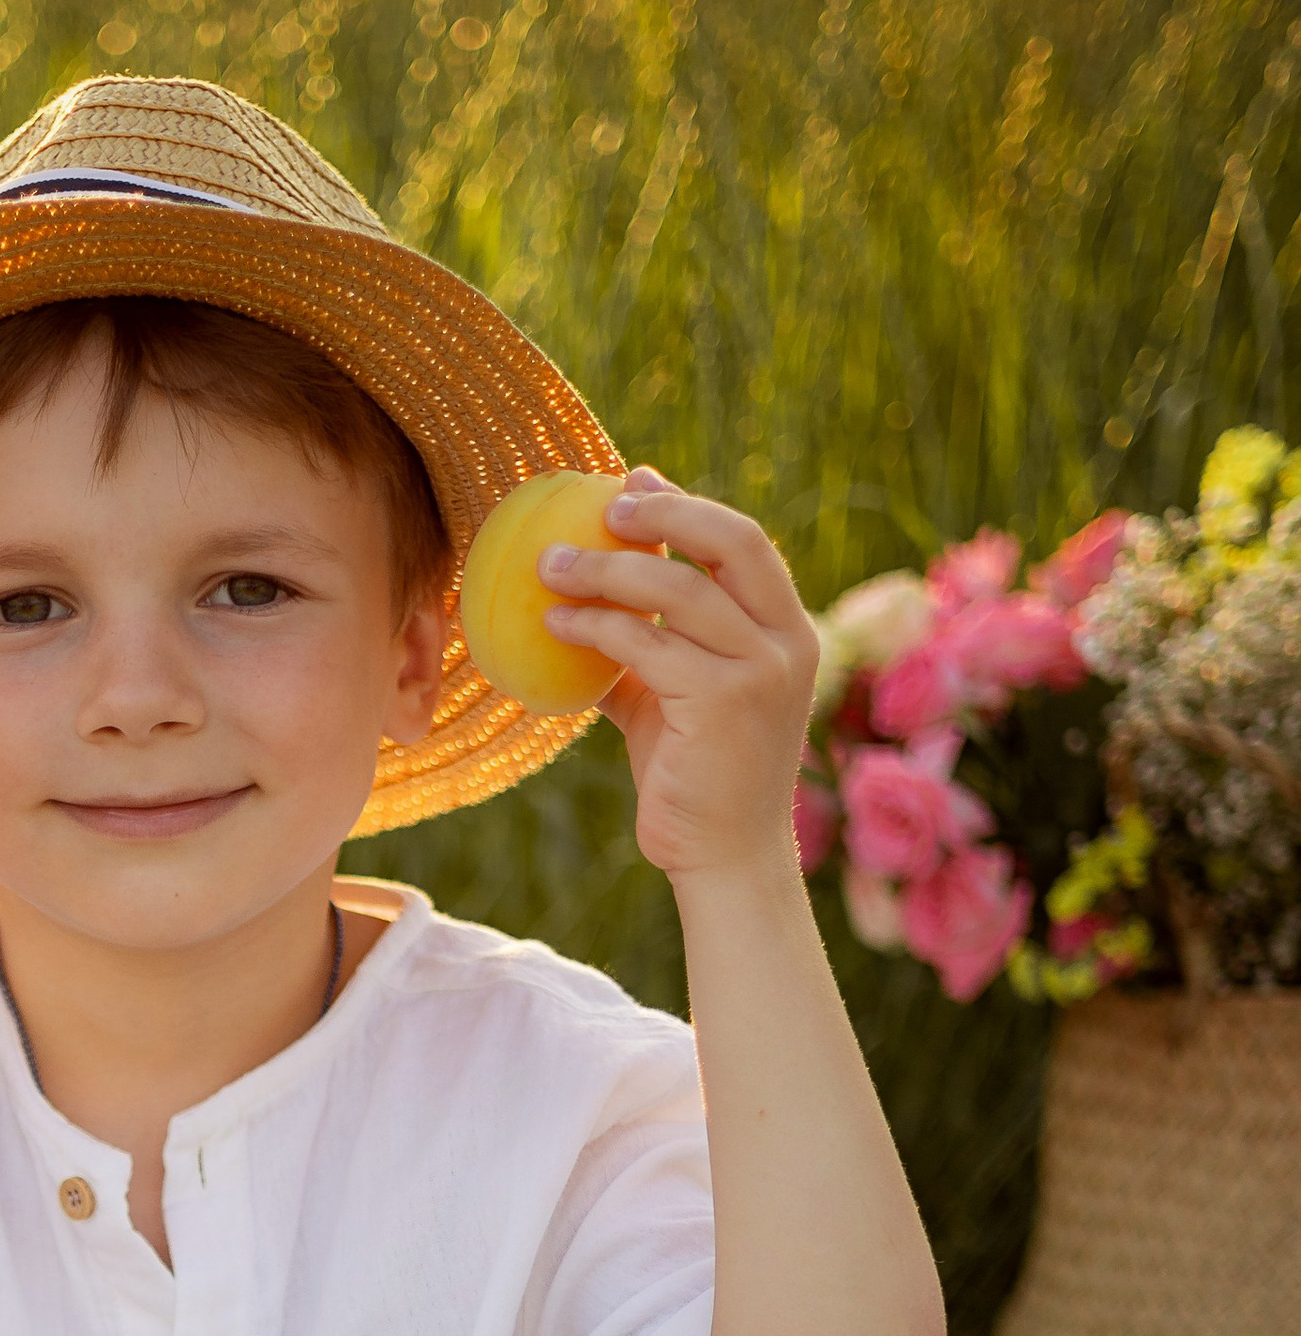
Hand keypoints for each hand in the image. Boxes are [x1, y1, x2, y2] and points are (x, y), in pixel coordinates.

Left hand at [537, 470, 821, 888]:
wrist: (725, 858)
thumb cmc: (696, 778)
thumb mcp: (676, 699)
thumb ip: (649, 649)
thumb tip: (584, 604)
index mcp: (786, 631)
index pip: (743, 544)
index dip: (688, 503)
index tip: (633, 477)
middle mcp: (785, 641)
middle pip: (731, 540)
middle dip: (665, 509)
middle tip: (600, 505)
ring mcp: (761, 670)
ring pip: (679, 589)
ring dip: (607, 568)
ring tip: (549, 565)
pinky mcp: (724, 703)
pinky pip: (647, 644)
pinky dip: (595, 626)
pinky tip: (553, 622)